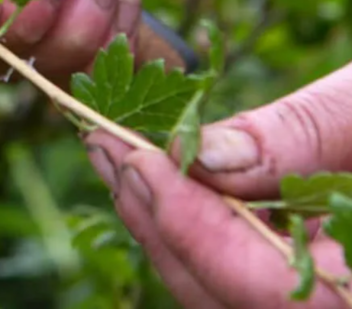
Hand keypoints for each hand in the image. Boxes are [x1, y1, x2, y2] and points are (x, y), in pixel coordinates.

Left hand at [86, 64, 351, 307]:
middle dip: (164, 226)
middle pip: (234, 303)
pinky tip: (169, 178)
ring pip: (234, 298)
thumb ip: (308, 135)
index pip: (268, 294)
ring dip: (172, 229)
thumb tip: (206, 156)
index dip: (194, 232)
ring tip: (118, 153)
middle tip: (100, 146)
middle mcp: (343, 304)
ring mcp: (331, 294)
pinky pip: (254, 280)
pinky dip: (206, 231)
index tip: (132, 160)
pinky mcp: (324, 279)